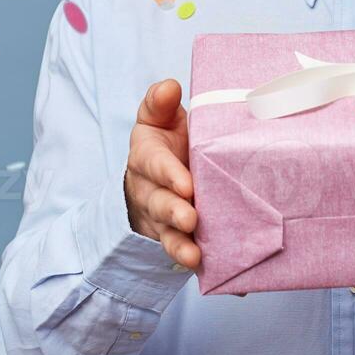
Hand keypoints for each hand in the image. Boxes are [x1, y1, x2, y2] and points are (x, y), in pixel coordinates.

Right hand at [124, 78, 200, 269]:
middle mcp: (150, 190)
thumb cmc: (166, 143)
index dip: (168, 174)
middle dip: (173, 212)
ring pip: (167, 233)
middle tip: (191, 218)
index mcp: (147, 156)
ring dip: (179, 244)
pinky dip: (193, 261)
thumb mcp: (159, 118)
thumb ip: (160, 103)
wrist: (159, 176)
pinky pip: (181, 252)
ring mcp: (161, 218)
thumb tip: (169, 86)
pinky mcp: (174, 238)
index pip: (154, 163)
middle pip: (158, 203)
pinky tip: (206, 268)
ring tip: (192, 254)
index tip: (186, 184)